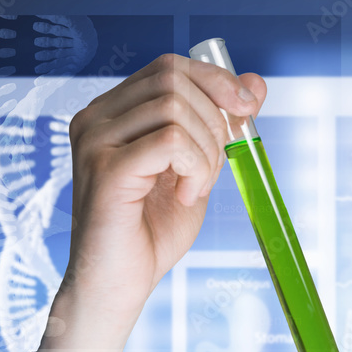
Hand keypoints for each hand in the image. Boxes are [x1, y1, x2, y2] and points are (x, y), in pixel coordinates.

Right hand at [20, 53, 266, 351]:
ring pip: (175, 108)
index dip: (217, 81)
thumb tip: (256, 84)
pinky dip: (192, 168)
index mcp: (115, 112)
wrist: (120, 284)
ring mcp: (95, 139)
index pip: (171, 67)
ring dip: (205, 152)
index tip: (248, 110)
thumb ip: (221, 126)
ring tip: (193, 188)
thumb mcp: (199, 170)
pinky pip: (169, 141)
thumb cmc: (152, 232)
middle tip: (211, 170)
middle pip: (174, 79)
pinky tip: (182, 196)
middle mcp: (97, 118)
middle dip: (214, 121)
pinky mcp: (105, 167)